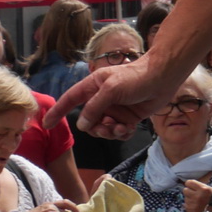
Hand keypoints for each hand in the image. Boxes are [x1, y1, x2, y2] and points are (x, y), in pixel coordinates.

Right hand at [45, 49, 179, 136]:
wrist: (164, 78)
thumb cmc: (137, 77)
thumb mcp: (111, 90)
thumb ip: (94, 108)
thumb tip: (82, 125)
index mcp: (93, 86)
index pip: (70, 100)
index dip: (58, 111)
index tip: (47, 124)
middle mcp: (102, 98)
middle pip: (88, 122)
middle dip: (96, 128)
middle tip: (107, 127)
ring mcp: (114, 109)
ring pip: (102, 129)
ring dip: (109, 132)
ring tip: (120, 128)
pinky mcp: (127, 117)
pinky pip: (117, 132)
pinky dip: (121, 134)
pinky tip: (128, 129)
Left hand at [183, 177, 211, 211]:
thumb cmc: (209, 194)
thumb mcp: (205, 186)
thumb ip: (195, 184)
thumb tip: (186, 184)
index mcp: (202, 189)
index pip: (188, 183)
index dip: (189, 184)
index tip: (192, 186)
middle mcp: (198, 196)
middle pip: (185, 190)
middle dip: (188, 191)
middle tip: (193, 192)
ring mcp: (195, 204)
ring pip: (185, 198)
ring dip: (189, 198)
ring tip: (195, 199)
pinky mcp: (193, 210)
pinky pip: (185, 205)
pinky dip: (189, 205)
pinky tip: (194, 204)